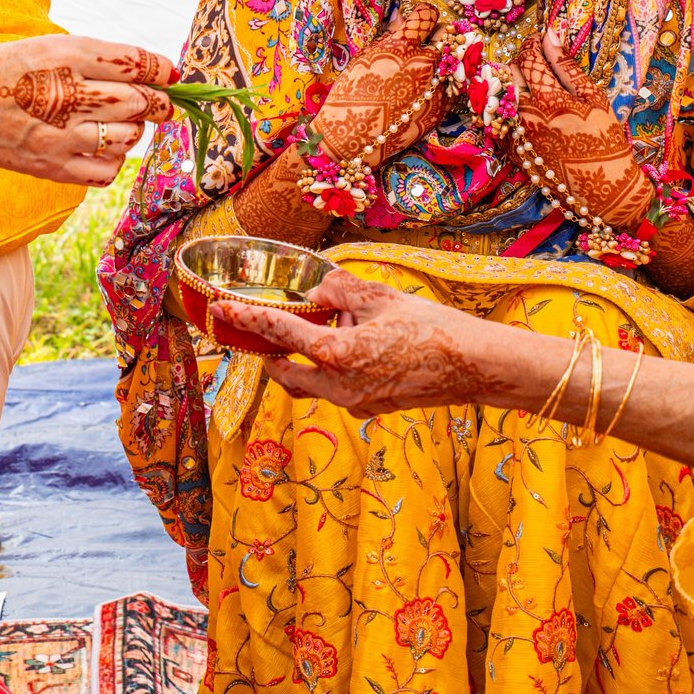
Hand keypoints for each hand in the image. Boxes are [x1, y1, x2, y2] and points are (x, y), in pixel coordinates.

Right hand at [0, 37, 180, 185]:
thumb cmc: (7, 69)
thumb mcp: (51, 45)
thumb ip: (101, 58)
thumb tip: (155, 74)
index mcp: (65, 56)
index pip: (134, 62)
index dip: (161, 70)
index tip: (169, 75)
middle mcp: (65, 95)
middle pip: (137, 101)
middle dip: (155, 102)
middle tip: (156, 102)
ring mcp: (59, 135)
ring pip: (126, 136)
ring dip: (132, 129)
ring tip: (119, 122)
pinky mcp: (53, 167)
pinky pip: (107, 170)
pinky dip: (114, 159)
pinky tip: (100, 146)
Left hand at [209, 270, 516, 415]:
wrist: (474, 366)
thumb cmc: (432, 327)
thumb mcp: (380, 297)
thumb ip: (339, 289)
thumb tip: (315, 285)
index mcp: (337, 354)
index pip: (278, 332)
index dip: (245, 318)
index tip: (220, 308)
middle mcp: (338, 386)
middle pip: (282, 372)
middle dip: (266, 351)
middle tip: (257, 329)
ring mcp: (353, 402)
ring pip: (306, 384)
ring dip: (300, 360)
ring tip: (319, 328)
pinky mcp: (368, 407)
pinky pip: (333, 389)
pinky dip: (327, 368)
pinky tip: (350, 343)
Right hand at [311, 2, 445, 169]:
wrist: (355, 137)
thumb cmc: (352, 95)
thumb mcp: (365, 58)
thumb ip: (389, 36)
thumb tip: (402, 19)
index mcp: (403, 45)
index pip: (426, 14)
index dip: (422, 14)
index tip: (419, 20)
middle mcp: (425, 61)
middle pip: (446, 34)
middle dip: (436, 34)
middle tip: (425, 43)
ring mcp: (438, 84)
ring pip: (454, 59)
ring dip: (442, 58)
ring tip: (426, 68)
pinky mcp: (444, 106)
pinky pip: (452, 85)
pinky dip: (443, 82)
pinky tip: (426, 89)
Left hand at [512, 27, 654, 232]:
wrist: (600, 186)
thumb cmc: (603, 138)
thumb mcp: (592, 97)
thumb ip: (566, 65)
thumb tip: (550, 34)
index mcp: (546, 97)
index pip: (528, 56)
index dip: (533, 43)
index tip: (541, 41)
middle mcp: (523, 113)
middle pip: (508, 73)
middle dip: (520, 62)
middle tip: (538, 63)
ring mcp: (514, 131)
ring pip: (501, 94)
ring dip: (513, 83)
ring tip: (534, 86)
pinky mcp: (511, 148)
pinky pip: (501, 117)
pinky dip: (510, 106)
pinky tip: (529, 109)